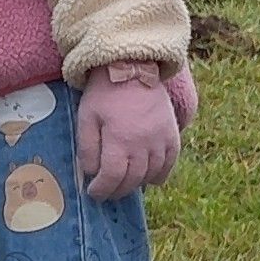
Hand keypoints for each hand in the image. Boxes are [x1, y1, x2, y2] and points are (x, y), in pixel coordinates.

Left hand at [76, 60, 193, 199]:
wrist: (133, 67)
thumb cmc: (105, 93)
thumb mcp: (86, 117)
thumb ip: (87, 148)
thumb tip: (90, 173)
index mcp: (119, 140)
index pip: (112, 178)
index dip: (102, 190)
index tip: (94, 193)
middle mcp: (143, 144)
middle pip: (132, 180)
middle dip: (118, 191)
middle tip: (107, 192)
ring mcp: (161, 140)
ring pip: (151, 174)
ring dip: (137, 184)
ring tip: (125, 185)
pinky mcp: (172, 134)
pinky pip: (170, 162)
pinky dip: (161, 175)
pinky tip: (150, 179)